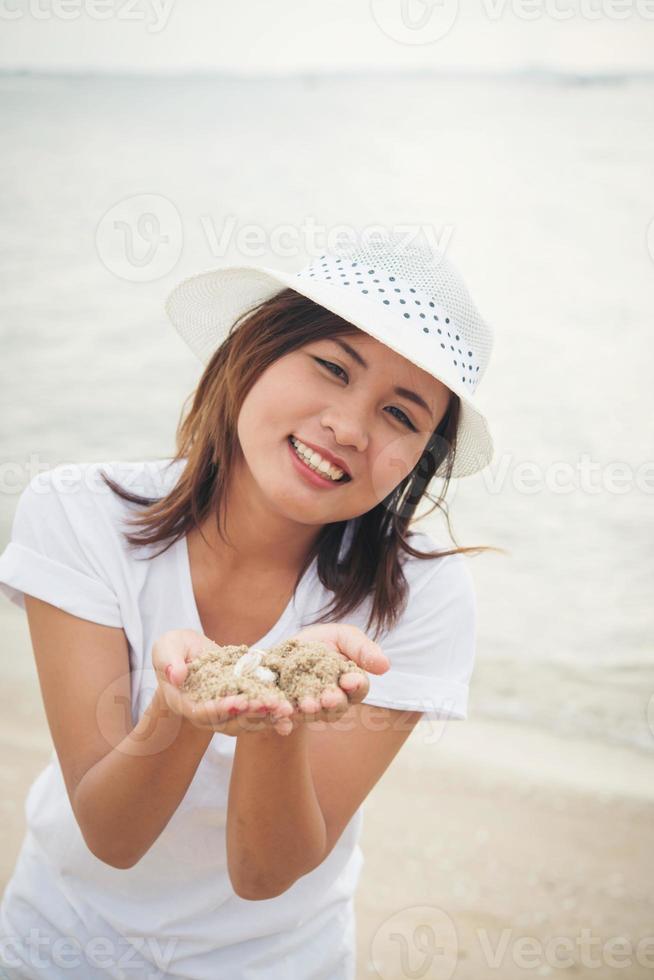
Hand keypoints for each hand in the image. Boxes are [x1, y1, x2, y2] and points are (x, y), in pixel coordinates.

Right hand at [152, 629, 293, 736]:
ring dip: (266, 716)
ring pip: (246, 721)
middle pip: (228, 720)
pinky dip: (273, 714)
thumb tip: (175, 675)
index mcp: (184, 702)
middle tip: (269, 705)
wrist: (191, 657)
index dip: (220, 708)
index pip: (201, 711)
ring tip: (283, 708)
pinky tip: (289, 711)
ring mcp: (225, 714)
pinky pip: (258, 714)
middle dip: (250, 713)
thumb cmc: (176, 650)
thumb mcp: (167, 647)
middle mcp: (206, 714)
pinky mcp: (242, 707)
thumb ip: (168, 660)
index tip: (238, 701)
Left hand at [275, 622, 390, 732]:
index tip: (350, 680)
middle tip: (328, 698)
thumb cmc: (321, 642)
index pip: (359, 688)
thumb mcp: (343, 637)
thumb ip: (363, 649)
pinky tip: (285, 716)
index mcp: (351, 683)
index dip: (356, 685)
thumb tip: (385, 665)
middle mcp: (334, 700)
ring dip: (312, 711)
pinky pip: (288, 719)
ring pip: (315, 715)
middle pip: (339, 707)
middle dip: (334, 702)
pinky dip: (287, 720)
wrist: (286, 649)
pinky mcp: (289, 712)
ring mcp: (311, 708)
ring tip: (307, 704)